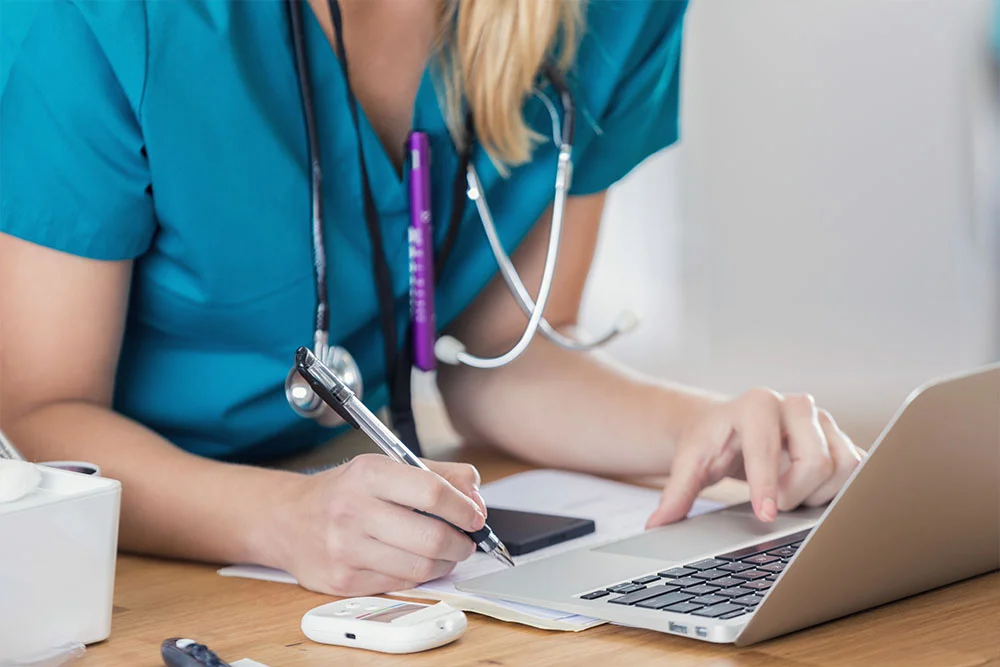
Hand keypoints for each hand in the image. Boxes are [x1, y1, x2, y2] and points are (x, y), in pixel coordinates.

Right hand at [277, 454, 487, 595]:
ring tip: (446, 552)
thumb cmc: (346, 491)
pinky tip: (415, 562)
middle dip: (461, 542)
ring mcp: (346, 549)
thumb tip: (475, 497)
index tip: (474, 515)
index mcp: (368, 473)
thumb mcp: (387, 465)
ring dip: (446, 562)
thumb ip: (439, 474)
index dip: (464, 508)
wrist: (289, 519)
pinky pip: (400, 584)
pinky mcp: (343, 581)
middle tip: (467, 540)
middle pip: (431, 537)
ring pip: (420, 567)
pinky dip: (418, 576)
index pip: (432, 492)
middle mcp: (353, 510)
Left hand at [646, 389, 864, 527]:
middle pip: (816, 460)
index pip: (768, 448)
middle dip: (794, 493)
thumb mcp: (690, 462)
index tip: (765, 514)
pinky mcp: (841, 437)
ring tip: (790, 494)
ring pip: (843, 465)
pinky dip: (837, 490)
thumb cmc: (712, 441)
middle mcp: (795, 405)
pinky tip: (811, 494)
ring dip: (819, 492)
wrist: (730, 425)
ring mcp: (823, 419)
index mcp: (756, 404)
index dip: (767, 485)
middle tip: (772, 505)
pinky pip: (857, 470)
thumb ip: (676, 493)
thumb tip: (657, 523)